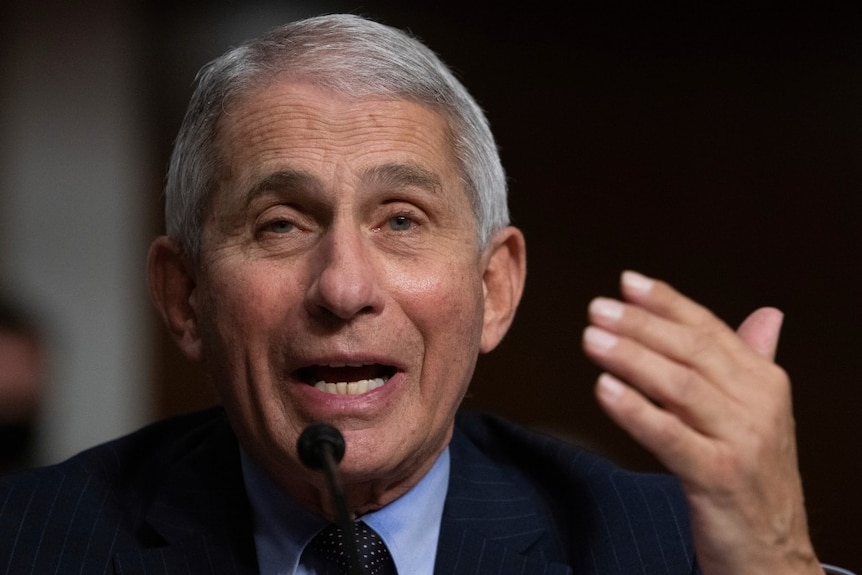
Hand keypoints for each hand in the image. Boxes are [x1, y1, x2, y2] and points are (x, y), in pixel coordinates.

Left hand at [582, 271, 821, 574]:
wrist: (774, 552)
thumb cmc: (754, 478)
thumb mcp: (759, 416)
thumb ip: (753, 362)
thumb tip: (767, 315)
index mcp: (764, 382)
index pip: (709, 329)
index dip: (667, 303)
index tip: (627, 282)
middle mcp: (757, 405)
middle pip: (692, 352)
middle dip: (641, 325)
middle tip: (598, 308)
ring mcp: (740, 441)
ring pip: (681, 388)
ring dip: (632, 358)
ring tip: (592, 339)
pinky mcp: (719, 478)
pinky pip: (671, 438)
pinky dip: (636, 411)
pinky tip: (605, 389)